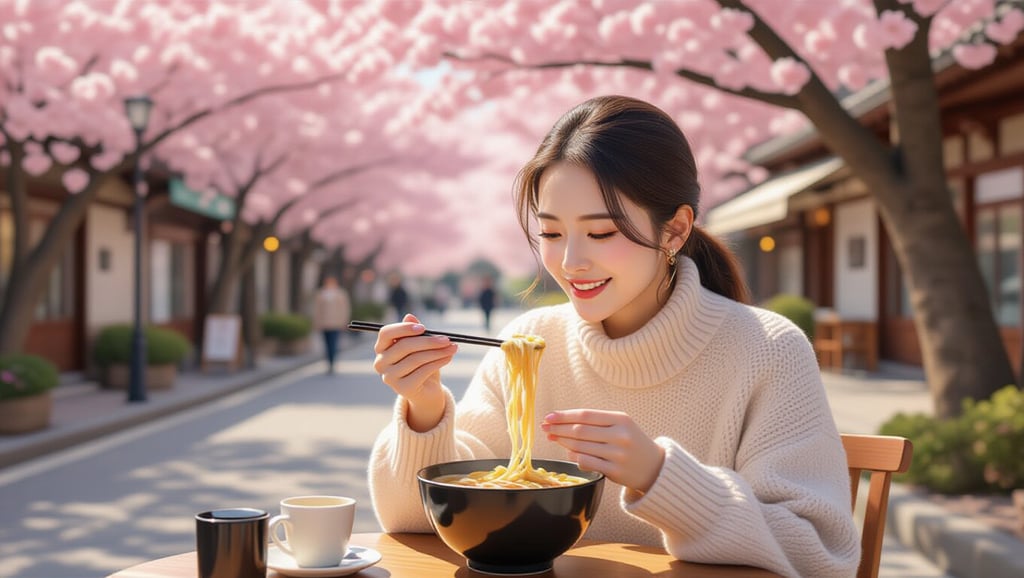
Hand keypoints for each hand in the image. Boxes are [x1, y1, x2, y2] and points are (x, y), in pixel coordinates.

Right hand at [372, 313, 457, 431]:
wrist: (426, 391)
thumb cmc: (421, 364)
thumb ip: (414, 332)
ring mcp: (390, 377)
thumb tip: (410, 316)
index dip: (404, 328)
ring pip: (415, 359)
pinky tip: (448, 358)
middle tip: (447, 339)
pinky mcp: (402, 389)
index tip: (424, 328)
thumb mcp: (419, 346)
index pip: (386, 333)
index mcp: (381, 349)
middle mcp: (381, 363)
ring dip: (437, 352)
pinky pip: (422, 372)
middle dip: (429, 341)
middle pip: (404, 346)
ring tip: (452, 348)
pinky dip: (438, 362)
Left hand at [541, 409, 664, 492]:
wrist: (654, 466)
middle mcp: (620, 435)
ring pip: (581, 447)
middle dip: (559, 428)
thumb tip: (561, 422)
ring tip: (554, 438)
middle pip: (581, 430)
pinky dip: (575, 457)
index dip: (564, 416)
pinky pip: (587, 462)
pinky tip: (569, 453)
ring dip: (563, 442)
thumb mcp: (620, 425)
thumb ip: (595, 423)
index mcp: (621, 419)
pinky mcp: (615, 471)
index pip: (585, 415)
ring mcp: (618, 454)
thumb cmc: (631, 442)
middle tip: (545, 428)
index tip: (548, 417)